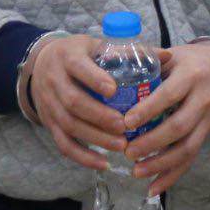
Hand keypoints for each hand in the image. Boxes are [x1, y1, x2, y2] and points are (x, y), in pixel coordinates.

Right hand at [26, 34, 124, 173]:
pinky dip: (83, 157)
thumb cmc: (78, 55)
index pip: (78, 68)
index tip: (114, 90)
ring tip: (121, 145)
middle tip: (124, 126)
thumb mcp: (97, 46)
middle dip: (99, 116)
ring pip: (69, 125)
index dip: (95, 79)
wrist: (41, 64)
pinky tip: (104, 163)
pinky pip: (64, 144)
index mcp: (68, 57)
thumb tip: (168, 56)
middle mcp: (55, 81)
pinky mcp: (50, 124)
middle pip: (73, 102)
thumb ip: (128, 52)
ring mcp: (50, 105)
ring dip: (96, 138)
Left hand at [121, 41, 209, 195]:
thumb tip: (112, 72)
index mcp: (191, 76)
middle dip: (152, 143)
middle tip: (127, 152)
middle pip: (178, 126)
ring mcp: (209, 120)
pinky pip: (191, 158)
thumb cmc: (191, 61)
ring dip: (161, 164)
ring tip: (136, 172)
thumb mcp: (174, 55)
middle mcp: (203, 99)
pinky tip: (154, 188)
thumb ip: (148, 64)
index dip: (148, 110)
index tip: (126, 123)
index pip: (169, 95)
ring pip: (187, 148)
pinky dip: (173, 175)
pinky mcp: (208, 134)